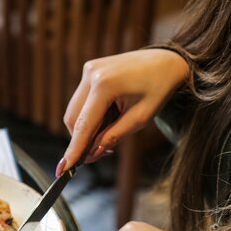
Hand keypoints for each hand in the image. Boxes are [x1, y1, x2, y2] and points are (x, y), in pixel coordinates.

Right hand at [56, 49, 188, 175]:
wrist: (167, 60)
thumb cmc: (158, 89)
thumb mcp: (139, 119)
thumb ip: (112, 137)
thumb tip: (91, 154)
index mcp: (105, 85)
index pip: (83, 124)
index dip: (73, 149)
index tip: (62, 169)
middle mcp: (91, 75)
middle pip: (72, 119)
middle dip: (81, 140)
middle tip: (99, 153)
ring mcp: (88, 70)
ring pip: (74, 111)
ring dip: (86, 128)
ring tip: (108, 132)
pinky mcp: (89, 70)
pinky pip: (80, 101)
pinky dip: (89, 115)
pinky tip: (108, 116)